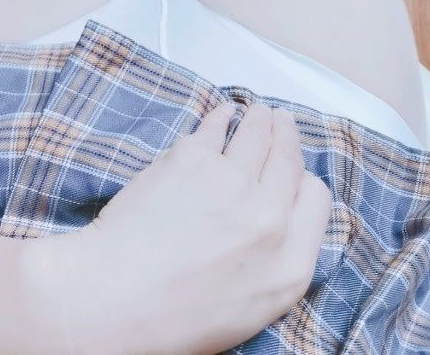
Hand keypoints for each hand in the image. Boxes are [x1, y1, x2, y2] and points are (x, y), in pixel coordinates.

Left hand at [57, 102, 331, 354]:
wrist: (113, 300)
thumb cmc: (170, 318)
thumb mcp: (248, 310)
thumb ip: (275, 263)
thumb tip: (277, 218)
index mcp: (288, 269)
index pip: (316, 202)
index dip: (303, 180)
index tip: (294, 171)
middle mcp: (269, 221)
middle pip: (288, 161)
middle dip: (286, 136)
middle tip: (281, 122)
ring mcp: (232, 183)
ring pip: (257, 134)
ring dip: (260, 119)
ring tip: (257, 112)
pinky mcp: (195, 158)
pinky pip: (216, 125)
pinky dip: (222, 116)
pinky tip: (221, 114)